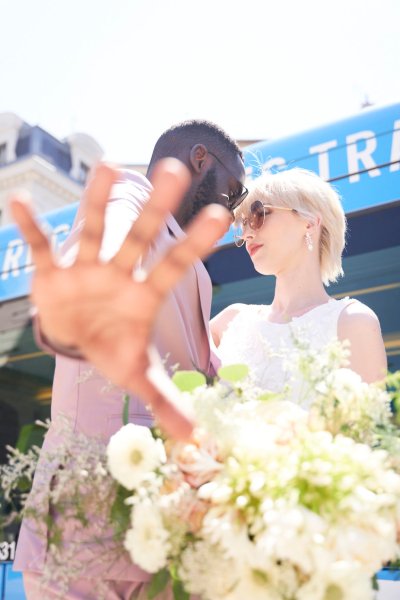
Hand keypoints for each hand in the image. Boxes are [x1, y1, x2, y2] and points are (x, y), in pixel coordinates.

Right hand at [10, 159, 230, 439]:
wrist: (76, 338)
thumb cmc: (113, 348)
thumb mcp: (139, 375)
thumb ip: (166, 401)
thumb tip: (196, 441)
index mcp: (144, 294)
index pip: (175, 265)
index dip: (194, 244)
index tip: (219, 215)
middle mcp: (118, 274)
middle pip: (140, 237)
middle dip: (157, 207)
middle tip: (176, 168)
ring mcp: (86, 270)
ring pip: (93, 231)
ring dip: (97, 202)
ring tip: (108, 166)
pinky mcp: (54, 274)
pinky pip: (43, 248)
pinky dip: (32, 229)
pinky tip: (22, 203)